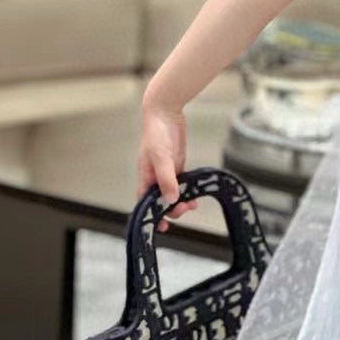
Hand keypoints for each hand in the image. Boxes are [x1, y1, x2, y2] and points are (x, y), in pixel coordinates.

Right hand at [137, 99, 198, 232]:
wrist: (164, 112)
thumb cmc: (156, 133)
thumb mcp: (161, 158)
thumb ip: (166, 179)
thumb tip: (171, 200)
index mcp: (144, 177)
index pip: (145, 203)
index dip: (152, 216)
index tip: (161, 227)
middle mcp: (154, 178)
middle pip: (161, 202)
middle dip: (171, 209)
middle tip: (185, 209)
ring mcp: (166, 172)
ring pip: (172, 194)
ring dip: (181, 202)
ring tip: (192, 205)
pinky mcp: (177, 166)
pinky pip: (182, 184)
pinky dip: (187, 192)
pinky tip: (195, 197)